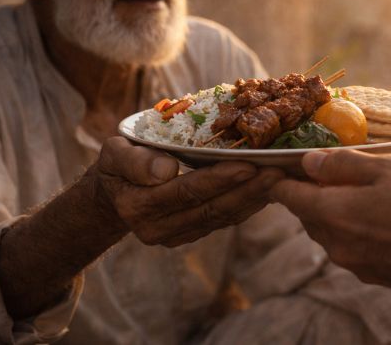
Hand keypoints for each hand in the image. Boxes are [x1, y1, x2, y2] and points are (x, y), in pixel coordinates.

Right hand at [93, 136, 282, 245]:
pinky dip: (246, 206)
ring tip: (281, 178)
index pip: (187, 191)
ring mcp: (174, 236)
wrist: (110, 195)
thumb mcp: (114, 153)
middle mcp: (157, 228)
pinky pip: (222, 221)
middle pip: (211, 208)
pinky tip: (267, 190)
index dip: (220, 179)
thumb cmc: (115, 165)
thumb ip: (135, 161)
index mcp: (138, 205)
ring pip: (221, 218)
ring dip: (253, 198)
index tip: (249, 163)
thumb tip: (166, 169)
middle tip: (278, 170)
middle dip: (248, 189)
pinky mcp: (188, 235)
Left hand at [270, 149, 390, 293]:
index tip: (279, 166)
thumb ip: (341, 164)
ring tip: (353, 194)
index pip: (287, 196)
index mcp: (332, 214)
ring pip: (328, 234)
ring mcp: (356, 265)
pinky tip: (375, 219)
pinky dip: (351, 232)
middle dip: (309, 194)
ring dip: (331, 214)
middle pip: (306, 216)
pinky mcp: (376, 276)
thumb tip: (307, 163)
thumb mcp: (385, 167)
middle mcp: (337, 245)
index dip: (279, 179)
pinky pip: (350, 250)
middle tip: (323, 173)